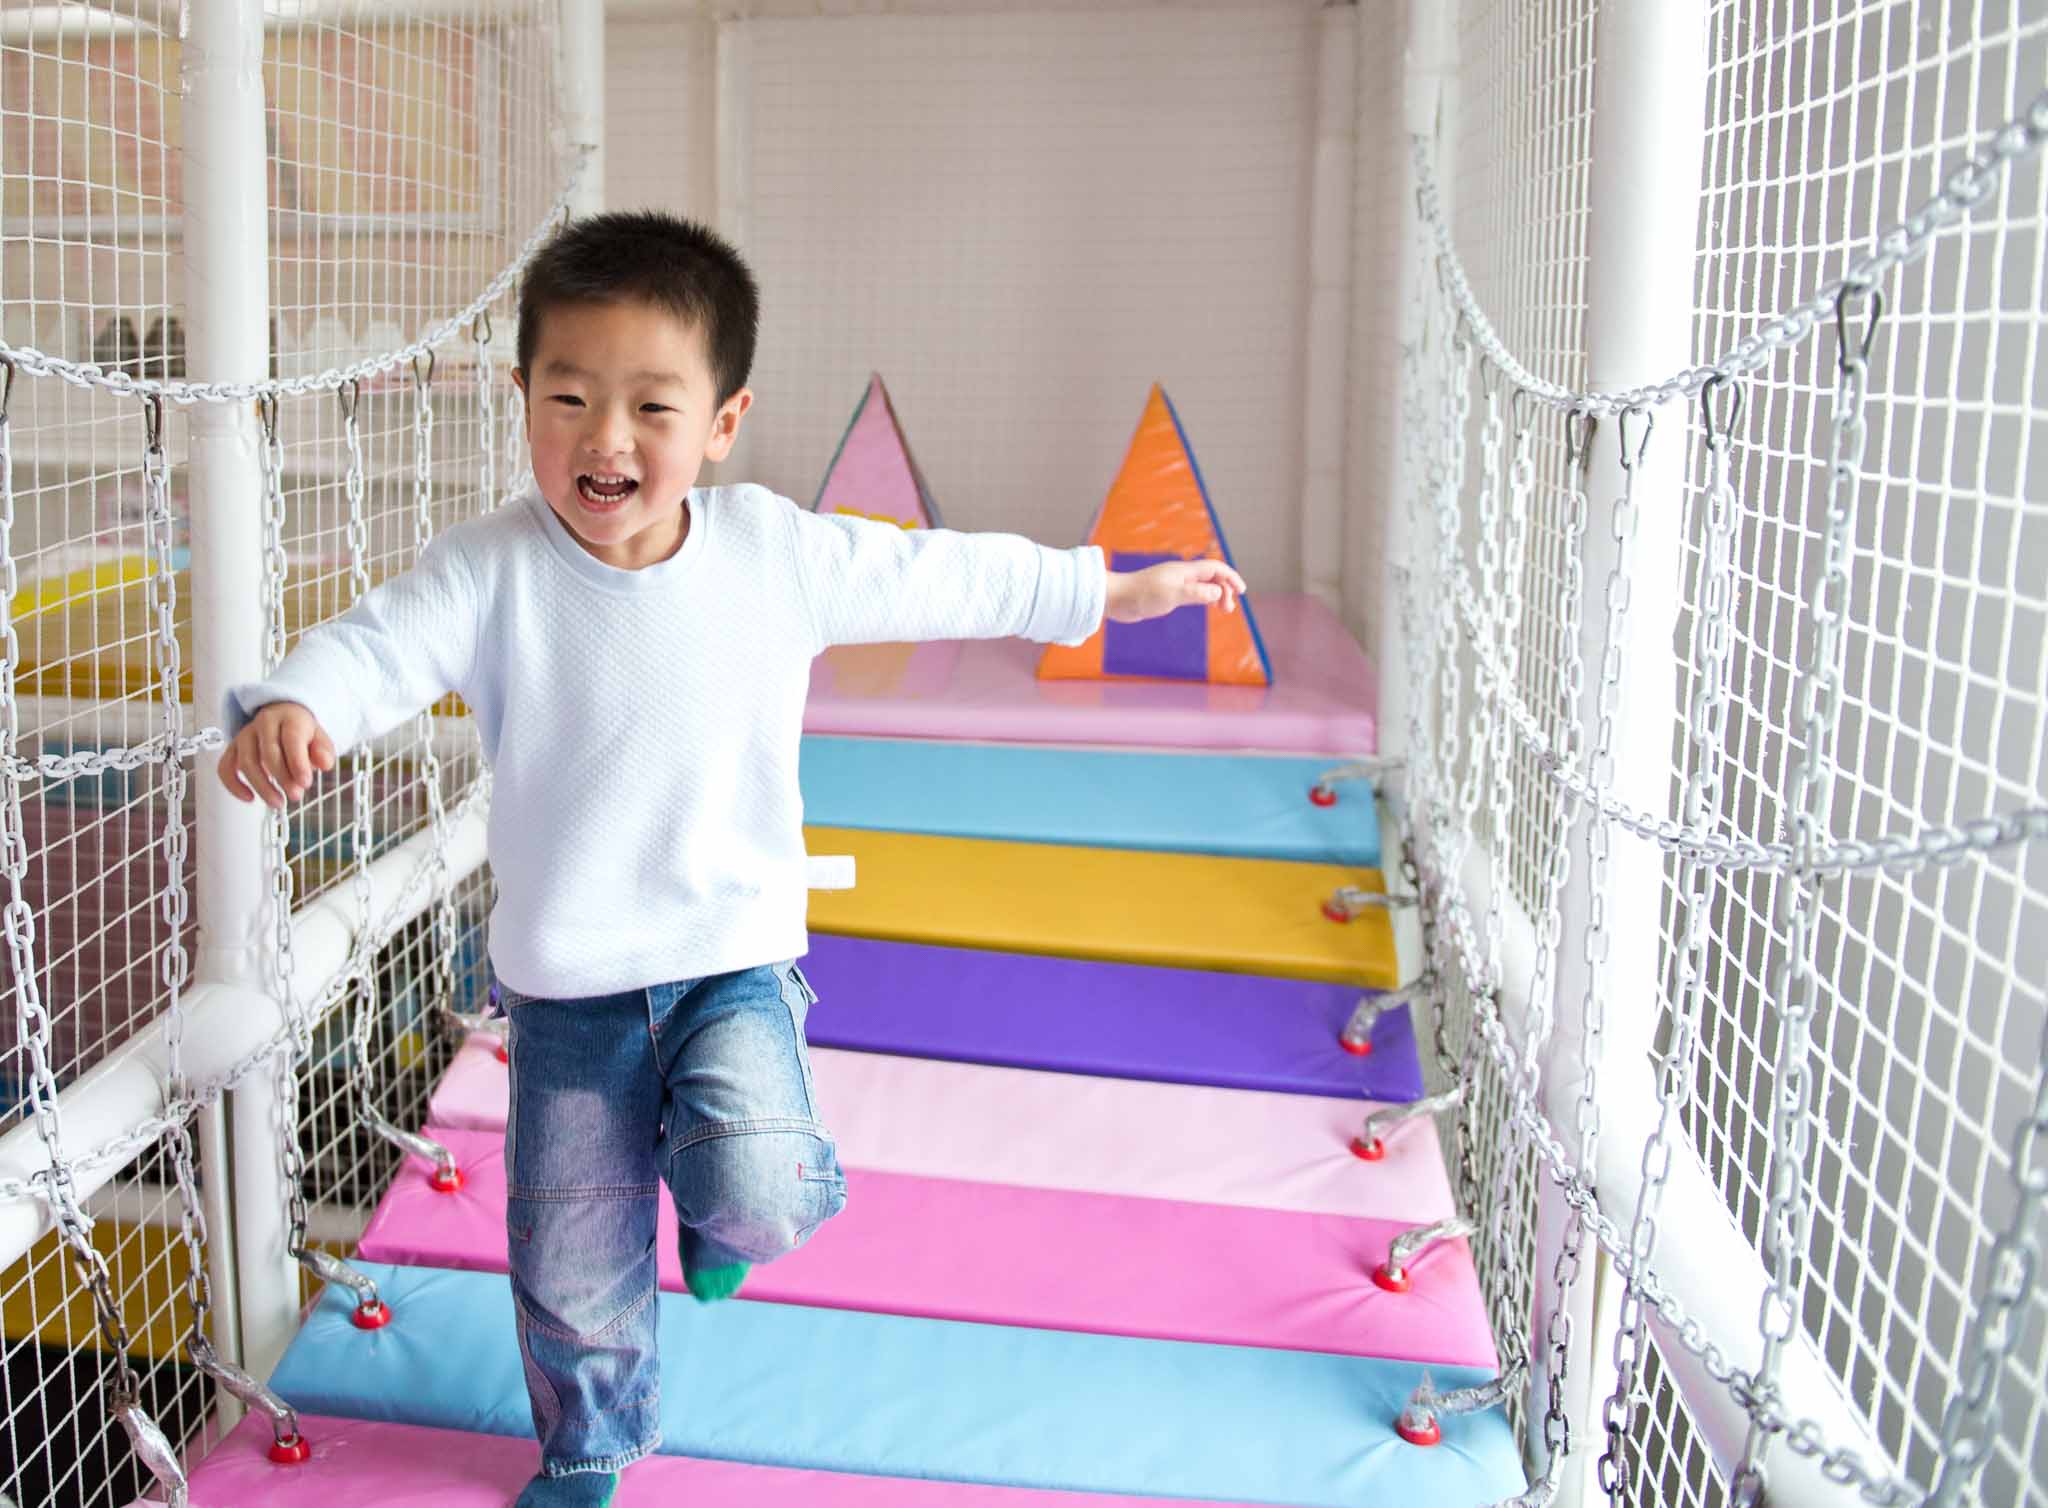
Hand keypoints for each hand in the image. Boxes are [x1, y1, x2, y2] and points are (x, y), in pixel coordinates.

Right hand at [217, 702, 335, 808]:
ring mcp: (245, 736)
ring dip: (261, 787)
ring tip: (278, 803)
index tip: (305, 783)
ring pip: (246, 762)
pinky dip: (233, 785)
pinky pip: (225, 767)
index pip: (291, 740)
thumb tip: (325, 763)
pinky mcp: (233, 749)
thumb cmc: (301, 733)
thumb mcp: (320, 738)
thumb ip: (323, 751)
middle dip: (282, 778)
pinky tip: (249, 798)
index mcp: (289, 718)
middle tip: (295, 796)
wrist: (282, 717)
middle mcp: (264, 724)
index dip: (298, 763)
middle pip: (268, 753)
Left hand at [1103, 557, 1247, 622]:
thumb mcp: (1172, 596)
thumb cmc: (1141, 596)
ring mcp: (1174, 583)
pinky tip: (1204, 606)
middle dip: (1225, 590)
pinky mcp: (1166, 593)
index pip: (1215, 569)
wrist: (1116, 598)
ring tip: (1223, 610)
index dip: (1231, 578)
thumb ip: (1195, 594)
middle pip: (1212, 577)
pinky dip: (1204, 598)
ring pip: (1203, 585)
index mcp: (1184, 571)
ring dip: (1216, 595)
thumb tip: (1217, 593)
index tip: (1242, 591)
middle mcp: (1181, 574)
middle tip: (1229, 610)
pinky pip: (1192, 592)